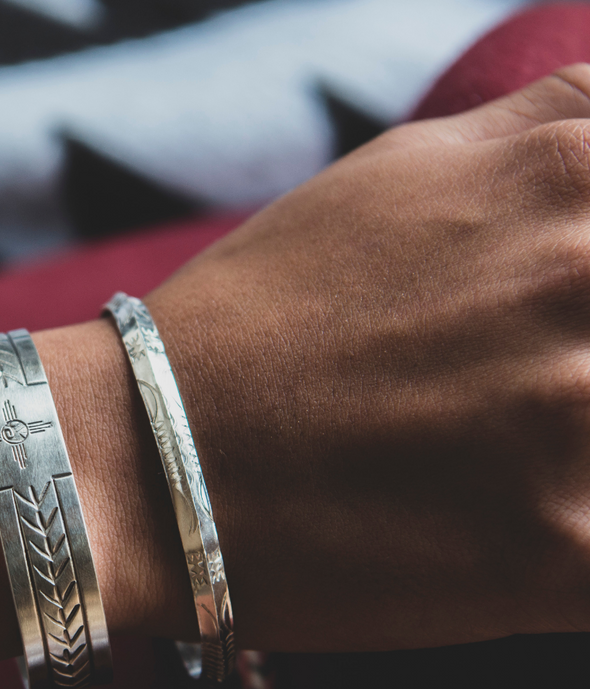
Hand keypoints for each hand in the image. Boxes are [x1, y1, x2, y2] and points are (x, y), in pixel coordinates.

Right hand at [0, 64, 589, 688]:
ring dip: (576, 463)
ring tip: (486, 467)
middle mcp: (588, 279)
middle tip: (503, 401)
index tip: (555, 321)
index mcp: (570, 176)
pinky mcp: (560, 554)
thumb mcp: (408, 174)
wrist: (142, 462)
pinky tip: (513, 539)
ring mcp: (578, 424)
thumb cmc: (258, 321)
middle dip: (578, 367)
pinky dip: (571, 548)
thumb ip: (550, 134)